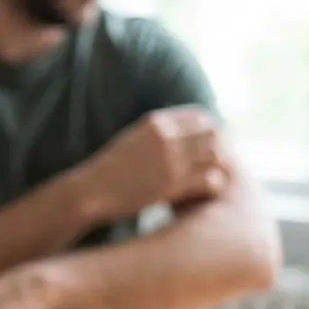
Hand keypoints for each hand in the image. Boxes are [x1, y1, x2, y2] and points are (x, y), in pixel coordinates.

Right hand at [80, 105, 228, 221]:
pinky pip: (209, 180)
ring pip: (215, 156)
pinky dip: (213, 185)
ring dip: (217, 166)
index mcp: (157, 122)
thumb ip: (156, 132)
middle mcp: (166, 137)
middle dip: (216, 148)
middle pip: (212, 134)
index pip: (199, 116)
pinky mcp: (172, 185)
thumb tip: (176, 131)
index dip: (209, 130)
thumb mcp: (133, 138)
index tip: (207, 144)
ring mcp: (171, 161)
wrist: (91, 191)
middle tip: (213, 163)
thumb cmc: (110, 168)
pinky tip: (205, 191)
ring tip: (211, 177)